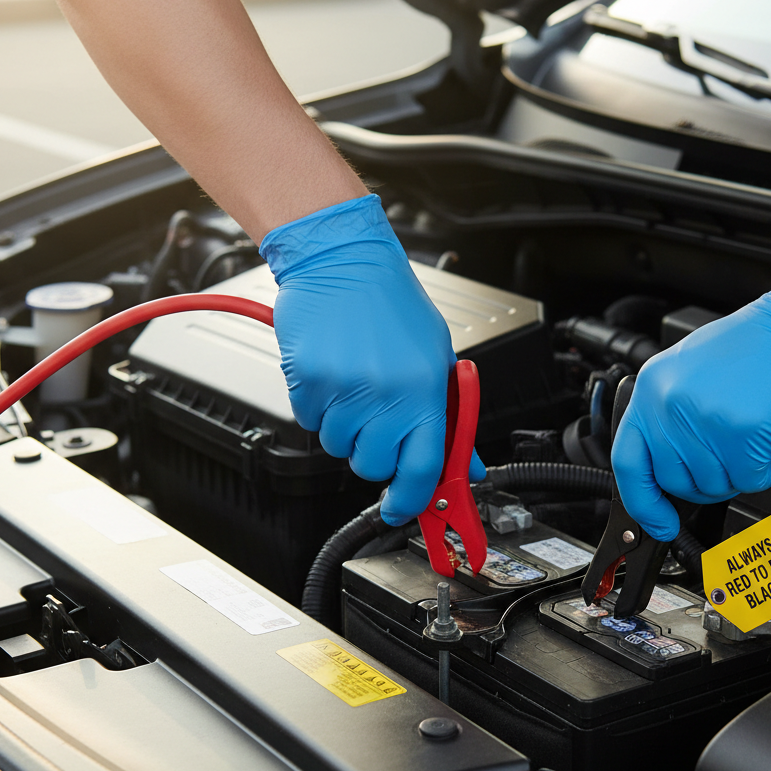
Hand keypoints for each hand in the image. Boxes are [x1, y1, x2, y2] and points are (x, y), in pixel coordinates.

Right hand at [264, 194, 483, 524]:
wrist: (342, 260)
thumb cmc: (392, 304)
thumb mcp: (438, 359)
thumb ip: (450, 417)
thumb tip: (464, 466)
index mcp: (425, 391)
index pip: (423, 469)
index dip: (412, 500)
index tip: (403, 510)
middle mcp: (385, 394)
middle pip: (372, 466)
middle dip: (373, 454)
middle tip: (376, 423)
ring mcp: (343, 389)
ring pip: (337, 445)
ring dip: (344, 427)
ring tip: (354, 386)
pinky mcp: (307, 380)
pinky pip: (309, 421)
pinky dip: (318, 407)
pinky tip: (331, 374)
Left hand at [612, 254, 770, 540]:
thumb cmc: (763, 343)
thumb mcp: (693, 370)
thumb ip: (671, 415)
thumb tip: (664, 462)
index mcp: (652, 387)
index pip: (628, 462)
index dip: (642, 501)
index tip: (657, 521)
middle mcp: (670, 403)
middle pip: (675, 481)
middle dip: (707, 481)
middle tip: (731, 456)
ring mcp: (703, 419)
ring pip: (713, 484)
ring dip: (739, 470)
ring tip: (752, 432)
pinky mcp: (740, 433)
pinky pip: (749, 478)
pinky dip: (767, 467)